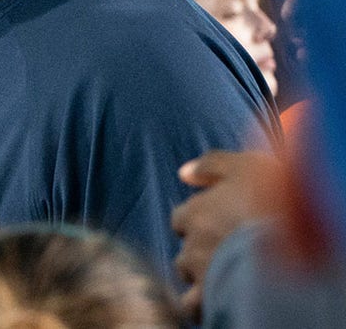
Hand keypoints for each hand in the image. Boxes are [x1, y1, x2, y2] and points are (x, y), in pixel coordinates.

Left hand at [171, 150, 280, 322]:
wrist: (291, 240)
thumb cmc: (271, 198)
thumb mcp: (245, 166)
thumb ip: (212, 164)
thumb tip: (184, 173)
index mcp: (195, 212)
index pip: (181, 218)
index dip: (196, 221)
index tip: (216, 223)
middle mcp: (191, 242)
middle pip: (184, 248)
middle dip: (198, 250)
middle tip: (227, 251)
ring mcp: (200, 272)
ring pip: (187, 276)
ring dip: (200, 276)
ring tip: (226, 274)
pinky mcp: (213, 297)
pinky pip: (193, 306)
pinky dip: (200, 303)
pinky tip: (218, 296)